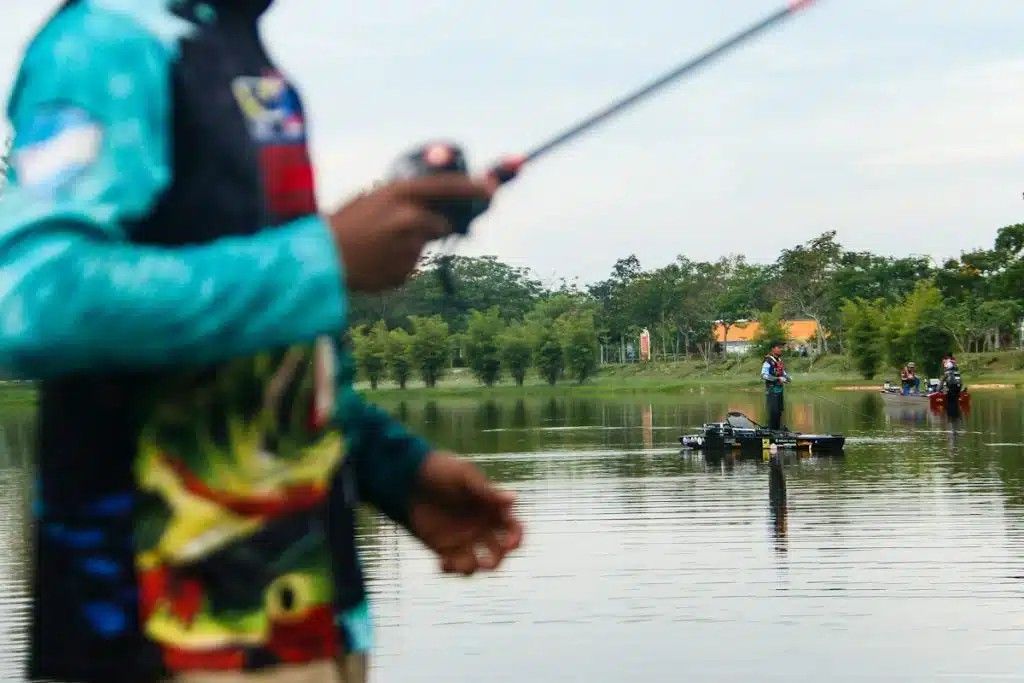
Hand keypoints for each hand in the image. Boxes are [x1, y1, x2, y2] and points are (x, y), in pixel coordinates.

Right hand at [328, 175, 493, 291]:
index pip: (447, 186)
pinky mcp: (407, 271)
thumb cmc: (345, 225)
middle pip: (441, 224)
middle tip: (400, 230)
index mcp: (399, 193)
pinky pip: (412, 265)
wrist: (321, 259)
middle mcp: (409, 217)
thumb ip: (405, 199)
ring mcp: (409, 246)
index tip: (492, 190)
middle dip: (431, 227)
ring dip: (410, 246)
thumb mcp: (373, 199)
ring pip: (424, 246)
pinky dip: (400, 264)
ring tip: (378, 246)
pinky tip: (376, 261)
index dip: (473, 187)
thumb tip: (438, 203)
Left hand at [408, 452, 522, 575]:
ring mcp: (463, 538)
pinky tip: (442, 563)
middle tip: (486, 562)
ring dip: (473, 569)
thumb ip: (486, 491)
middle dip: (497, 560)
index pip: (513, 528)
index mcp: (491, 508)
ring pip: (478, 564)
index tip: (508, 542)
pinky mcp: (443, 547)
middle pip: (500, 552)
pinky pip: (454, 565)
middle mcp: (481, 526)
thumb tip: (513, 499)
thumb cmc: (440, 470)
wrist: (407, 478)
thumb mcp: (464, 476)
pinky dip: (451, 569)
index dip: (516, 538)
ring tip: (457, 564)